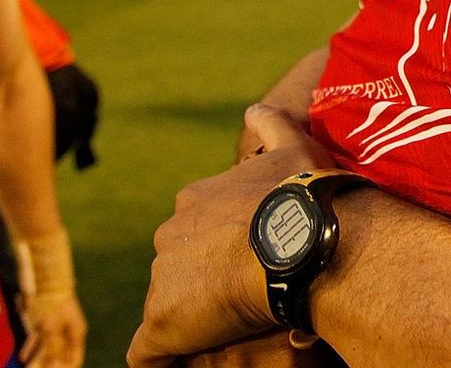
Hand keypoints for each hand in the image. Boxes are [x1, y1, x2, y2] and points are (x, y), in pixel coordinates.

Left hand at [20, 289, 86, 367]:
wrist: (44, 279)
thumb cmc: (52, 304)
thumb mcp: (52, 329)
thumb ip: (53, 350)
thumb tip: (55, 366)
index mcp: (75, 334)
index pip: (74, 359)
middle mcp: (67, 333)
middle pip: (60, 356)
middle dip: (50, 366)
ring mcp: (54, 328)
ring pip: (47, 349)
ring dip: (39, 360)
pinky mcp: (42, 323)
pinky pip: (37, 341)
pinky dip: (31, 349)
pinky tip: (23, 357)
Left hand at [128, 107, 334, 367]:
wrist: (303, 240)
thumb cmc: (303, 193)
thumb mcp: (292, 145)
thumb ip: (270, 124)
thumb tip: (255, 108)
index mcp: (195, 200)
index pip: (200, 227)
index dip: (226, 245)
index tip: (254, 257)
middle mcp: (169, 234)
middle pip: (181, 265)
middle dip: (204, 279)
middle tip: (247, 294)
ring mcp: (161, 280)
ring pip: (170, 304)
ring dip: (192, 316)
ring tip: (230, 327)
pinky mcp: (161, 324)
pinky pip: (148, 354)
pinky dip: (160, 360)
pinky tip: (178, 362)